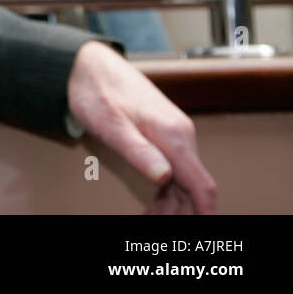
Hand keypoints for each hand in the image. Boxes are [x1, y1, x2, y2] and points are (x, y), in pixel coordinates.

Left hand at [66, 40, 217, 212]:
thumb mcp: (112, 126)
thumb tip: (165, 177)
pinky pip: (173, 166)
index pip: (202, 184)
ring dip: (173, 202)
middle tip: (156, 223)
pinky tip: (155, 201)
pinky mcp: (163, 131)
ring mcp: (173, 132)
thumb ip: (139, 152)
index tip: (200, 229)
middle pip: (193, 186)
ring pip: (183, 178)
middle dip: (182, 211)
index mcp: (173, 135)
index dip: (205, 212)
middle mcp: (180, 134)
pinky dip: (167, 187)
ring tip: (152, 217)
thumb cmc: (96, 91)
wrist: (88, 64)